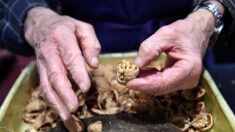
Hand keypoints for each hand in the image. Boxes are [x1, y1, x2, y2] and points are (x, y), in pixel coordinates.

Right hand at [24, 7, 100, 130]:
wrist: (42, 26)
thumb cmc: (67, 27)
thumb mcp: (83, 28)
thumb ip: (91, 44)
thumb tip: (94, 65)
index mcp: (62, 37)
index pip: (70, 57)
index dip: (77, 74)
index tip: (86, 88)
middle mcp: (49, 51)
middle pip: (56, 75)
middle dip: (65, 93)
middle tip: (75, 107)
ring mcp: (42, 63)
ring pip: (47, 85)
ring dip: (56, 102)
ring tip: (67, 117)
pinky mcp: (40, 71)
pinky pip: (44, 87)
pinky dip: (51, 101)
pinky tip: (60, 111)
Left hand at [127, 9, 215, 95]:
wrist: (196, 33)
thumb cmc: (183, 32)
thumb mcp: (165, 34)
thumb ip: (150, 49)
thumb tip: (135, 65)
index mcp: (189, 69)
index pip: (163, 82)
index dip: (144, 84)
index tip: (128, 82)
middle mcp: (188, 80)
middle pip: (160, 87)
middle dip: (141, 84)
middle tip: (123, 78)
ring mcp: (184, 82)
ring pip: (159, 87)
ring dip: (143, 82)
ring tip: (128, 74)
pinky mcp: (178, 81)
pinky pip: (161, 83)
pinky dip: (149, 79)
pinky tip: (138, 72)